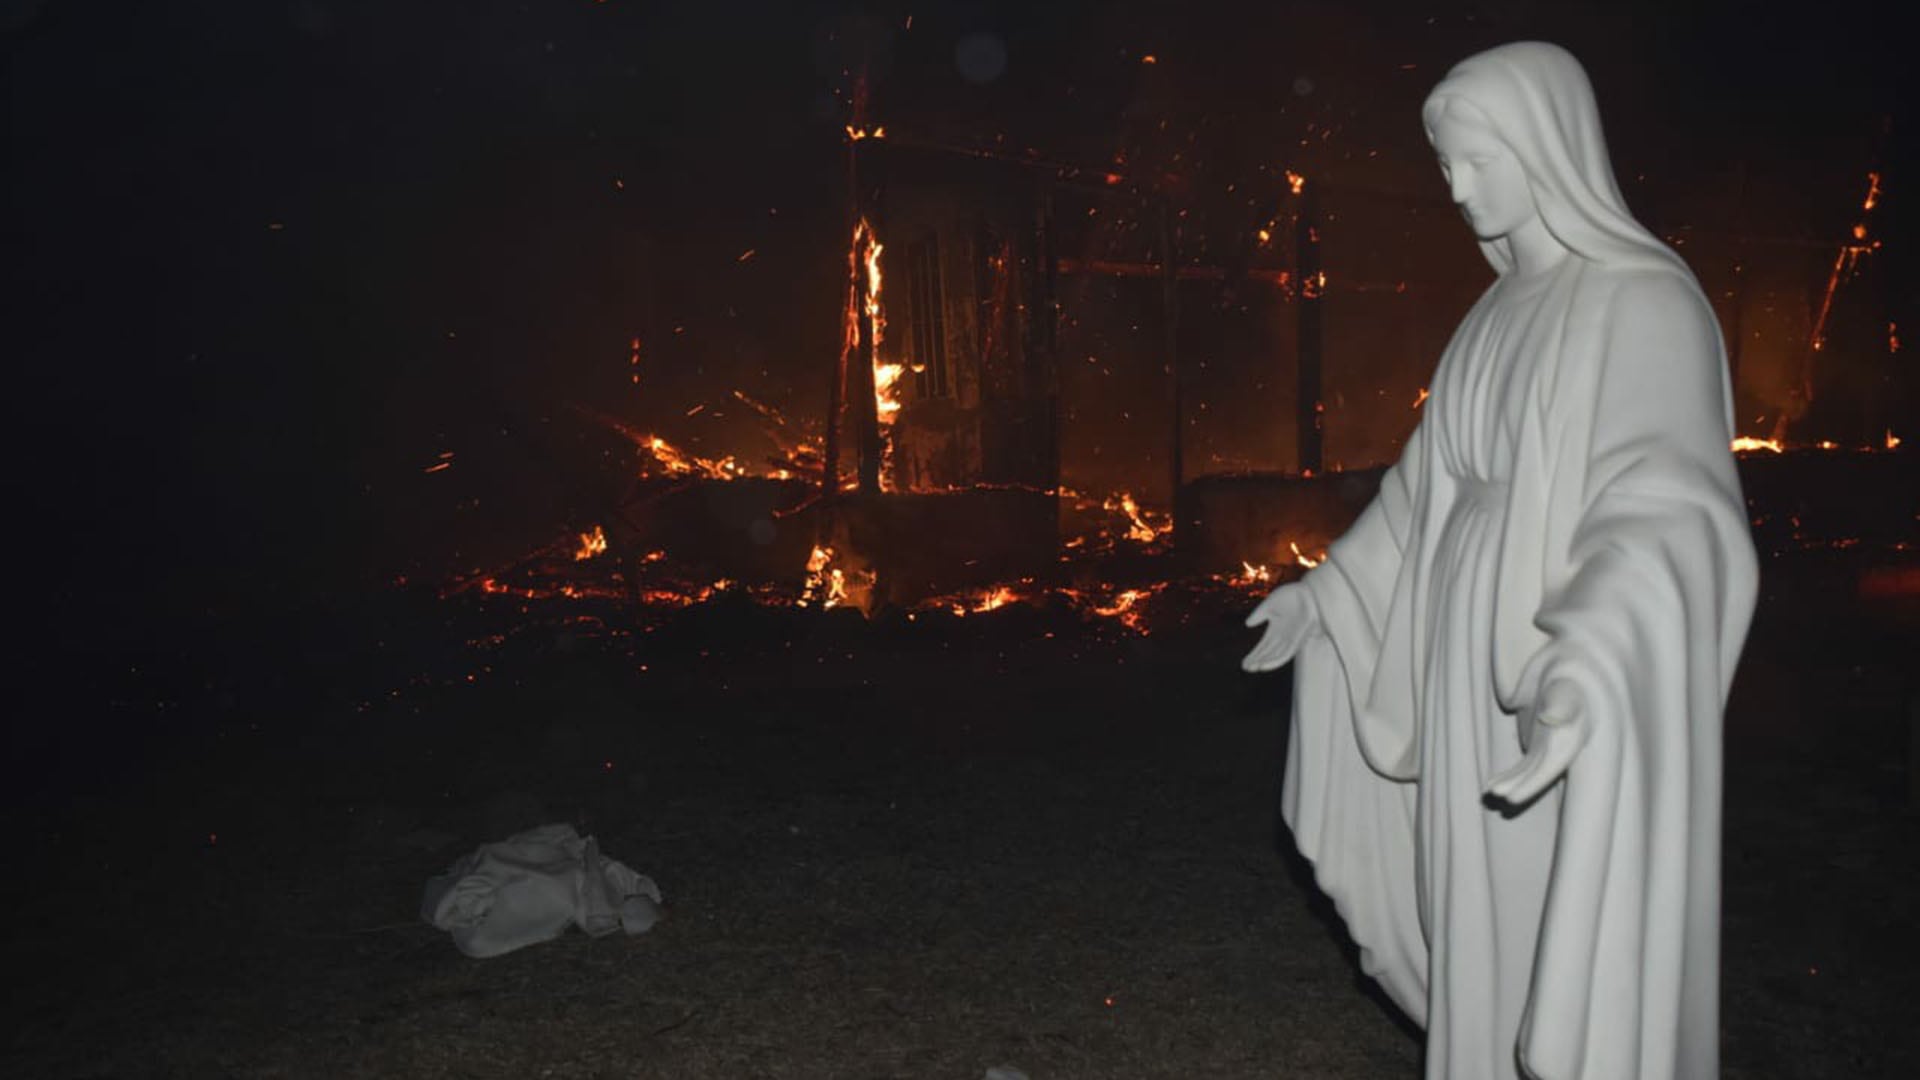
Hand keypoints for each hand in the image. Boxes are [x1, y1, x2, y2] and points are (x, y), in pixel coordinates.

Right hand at [1242, 582, 1318, 671]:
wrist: (1309, 592)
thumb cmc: (1292, 595)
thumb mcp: (1270, 604)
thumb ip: (1259, 614)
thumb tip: (1247, 624)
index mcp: (1276, 629)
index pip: (1264, 646)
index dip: (1254, 654)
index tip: (1244, 663)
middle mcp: (1284, 637)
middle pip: (1269, 653)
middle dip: (1257, 661)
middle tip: (1246, 668)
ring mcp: (1292, 639)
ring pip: (1277, 656)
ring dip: (1265, 663)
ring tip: (1252, 668)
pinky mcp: (1299, 640)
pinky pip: (1286, 654)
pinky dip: (1275, 661)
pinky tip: (1264, 665)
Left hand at [1484, 680, 1589, 807]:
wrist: (1568, 682)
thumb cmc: (1566, 688)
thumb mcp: (1566, 695)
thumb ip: (1561, 708)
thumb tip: (1549, 719)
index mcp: (1570, 742)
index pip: (1549, 769)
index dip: (1531, 785)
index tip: (1511, 797)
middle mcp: (1560, 752)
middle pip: (1537, 774)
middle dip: (1518, 786)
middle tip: (1495, 794)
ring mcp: (1548, 752)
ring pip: (1528, 773)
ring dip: (1511, 783)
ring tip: (1490, 790)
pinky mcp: (1537, 749)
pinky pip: (1523, 768)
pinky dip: (1509, 776)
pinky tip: (1491, 783)